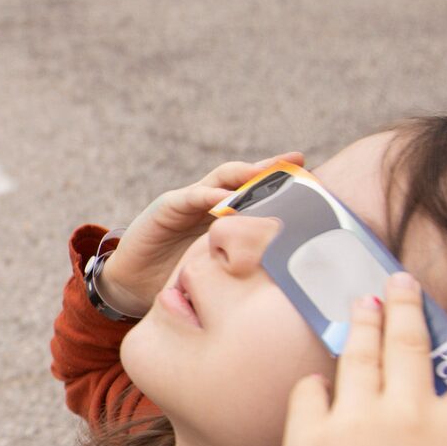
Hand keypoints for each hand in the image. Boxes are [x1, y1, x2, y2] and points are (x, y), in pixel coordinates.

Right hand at [95, 153, 303, 317]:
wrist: (134, 284)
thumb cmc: (178, 277)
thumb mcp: (219, 269)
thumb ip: (244, 262)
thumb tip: (288, 273)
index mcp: (223, 215)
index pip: (257, 194)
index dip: (282, 185)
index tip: (313, 177)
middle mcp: (208, 202)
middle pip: (244, 177)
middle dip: (270, 169)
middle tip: (297, 161)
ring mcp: (188, 200)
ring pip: (221, 179)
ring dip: (245, 175)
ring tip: (267, 174)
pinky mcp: (167, 206)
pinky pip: (193, 196)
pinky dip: (211, 196)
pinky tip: (229, 198)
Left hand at [280, 265, 446, 445]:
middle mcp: (409, 416)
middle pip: (413, 341)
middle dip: (410, 303)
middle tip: (400, 281)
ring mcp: (354, 424)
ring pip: (360, 354)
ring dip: (365, 323)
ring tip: (363, 304)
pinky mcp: (306, 443)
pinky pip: (310, 392)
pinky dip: (319, 385)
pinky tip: (324, 384)